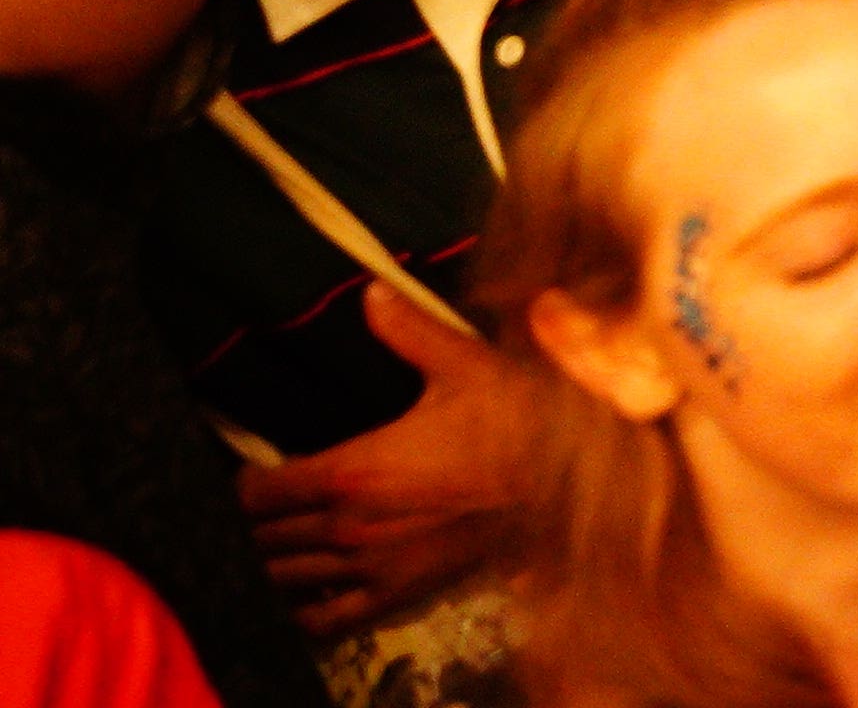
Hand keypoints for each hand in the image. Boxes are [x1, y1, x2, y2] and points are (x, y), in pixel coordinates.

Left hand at [241, 293, 530, 632]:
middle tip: (242, 513)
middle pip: (260, 540)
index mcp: (354, 470)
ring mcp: (370, 567)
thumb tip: (371, 291)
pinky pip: (325, 618)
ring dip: (263, 566)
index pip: (258, 493)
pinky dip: (299, 610)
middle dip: (243, 528)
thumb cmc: (518, 422)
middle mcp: (349, 527)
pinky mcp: (396, 593)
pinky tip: (296, 595)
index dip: (238, 487)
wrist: (567, 484)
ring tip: (257, 551)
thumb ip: (409, 330)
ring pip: (281, 580)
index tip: (241, 475)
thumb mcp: (466, 366)